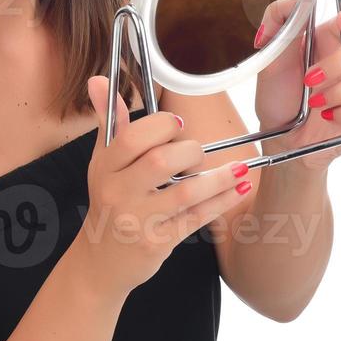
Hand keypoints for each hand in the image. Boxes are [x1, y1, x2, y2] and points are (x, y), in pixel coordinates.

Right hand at [77, 75, 253, 296]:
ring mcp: (137, 220)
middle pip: (160, 162)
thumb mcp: (103, 163)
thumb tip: (99, 79)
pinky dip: (222, 201)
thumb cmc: (109, 201)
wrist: (100, 262)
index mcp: (105, 167)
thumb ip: (110, 122)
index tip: (178, 124)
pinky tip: (239, 189)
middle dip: (189, 151)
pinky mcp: (156, 243)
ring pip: (186, 193)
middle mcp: (117, 192)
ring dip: (219, 178)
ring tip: (241, 168)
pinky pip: (196, 218)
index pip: (132, 138)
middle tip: (198, 153)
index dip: (160, 126)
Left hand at [248, 0, 340, 172]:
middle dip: (339, 62)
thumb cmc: (278, 96)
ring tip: (313, 103)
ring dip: (339, 92)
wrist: (282, 138)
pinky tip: (329, 116)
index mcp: (328, 39)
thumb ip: (280, 23)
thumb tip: (295, 0)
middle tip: (309, 79)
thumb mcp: (269, 59)